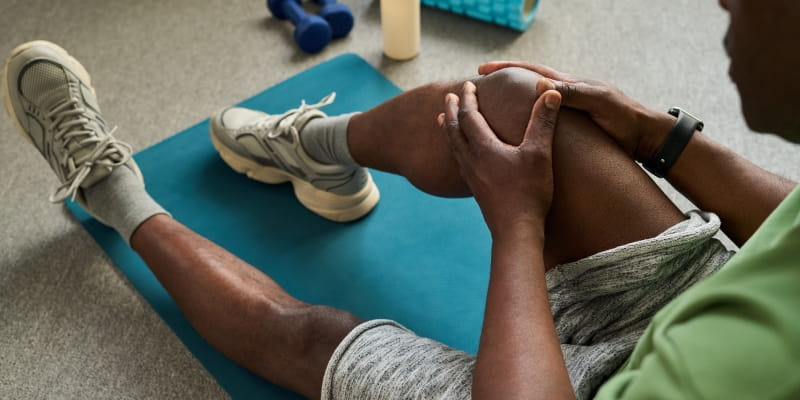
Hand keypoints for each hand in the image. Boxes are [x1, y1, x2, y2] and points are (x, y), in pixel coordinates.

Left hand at [439, 81, 561, 238]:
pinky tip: (462, 155)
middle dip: (451, 110)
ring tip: (443, 120)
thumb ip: (542, 121)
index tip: (467, 84)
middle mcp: (471, 160)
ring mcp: (471, 176)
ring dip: (448, 129)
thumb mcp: (539, 153)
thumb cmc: (528, 192)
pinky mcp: (476, 190)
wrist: (515, 231)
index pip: (469, 116)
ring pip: (453, 147)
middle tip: (448, 97)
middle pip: (454, 130)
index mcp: (483, 148)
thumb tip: (550, 92)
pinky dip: (456, 149)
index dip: (468, 98)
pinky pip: (459, 162)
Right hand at [478, 61, 675, 160]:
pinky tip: (516, 129)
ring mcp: (570, 109)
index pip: (532, 70)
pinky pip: (542, 117)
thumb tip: (540, 84)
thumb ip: (573, 93)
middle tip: (479, 84)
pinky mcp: (574, 125)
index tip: (483, 70)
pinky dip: (526, 117)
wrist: (645, 137)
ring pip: (533, 100)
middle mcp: (568, 93)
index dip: (507, 69)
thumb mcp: (599, 103)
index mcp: (570, 85)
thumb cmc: (625, 119)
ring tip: (490, 106)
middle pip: (528, 81)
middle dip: (503, 81)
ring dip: (512, 100)